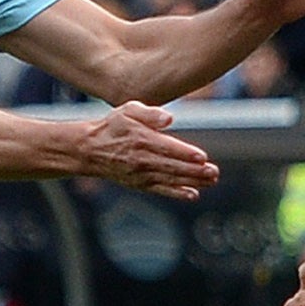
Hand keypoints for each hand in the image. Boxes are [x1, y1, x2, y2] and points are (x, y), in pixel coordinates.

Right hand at [80, 101, 218, 199]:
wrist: (90, 150)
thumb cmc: (114, 126)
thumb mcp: (128, 110)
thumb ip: (149, 113)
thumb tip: (169, 118)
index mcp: (141, 139)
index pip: (166, 148)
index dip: (185, 153)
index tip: (202, 157)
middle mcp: (142, 159)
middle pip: (172, 166)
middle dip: (194, 171)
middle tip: (213, 172)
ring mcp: (141, 174)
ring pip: (170, 179)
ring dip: (192, 181)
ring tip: (211, 180)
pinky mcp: (140, 184)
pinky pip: (161, 190)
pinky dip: (177, 193)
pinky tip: (192, 194)